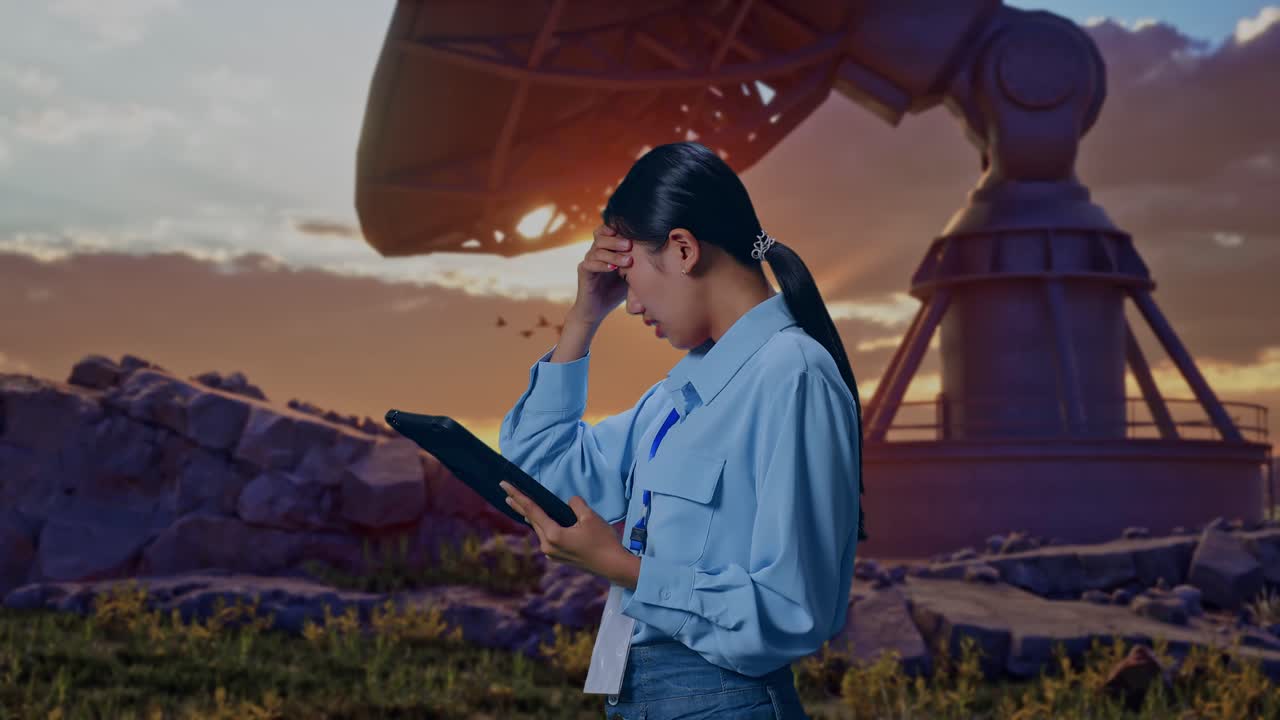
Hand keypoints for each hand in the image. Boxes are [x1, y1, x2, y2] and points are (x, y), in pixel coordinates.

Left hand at [499, 480, 630, 582]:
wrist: (613, 566)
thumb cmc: (603, 541)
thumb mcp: (590, 517)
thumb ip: (576, 505)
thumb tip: (569, 502)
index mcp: (553, 535)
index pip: (532, 510)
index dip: (518, 496)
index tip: (505, 485)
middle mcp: (548, 546)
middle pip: (531, 520)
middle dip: (519, 505)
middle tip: (506, 491)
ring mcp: (552, 553)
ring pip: (538, 529)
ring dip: (529, 515)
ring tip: (518, 504)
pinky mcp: (559, 556)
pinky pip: (545, 536)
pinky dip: (540, 525)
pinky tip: (538, 521)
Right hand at [571, 224, 632, 325]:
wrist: (597, 311)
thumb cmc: (616, 291)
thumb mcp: (630, 274)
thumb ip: (638, 262)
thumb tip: (660, 252)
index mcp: (607, 248)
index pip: (608, 230)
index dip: (617, 228)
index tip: (633, 233)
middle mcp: (596, 251)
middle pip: (601, 236)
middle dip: (616, 239)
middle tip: (630, 245)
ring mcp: (588, 260)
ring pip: (597, 250)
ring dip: (613, 254)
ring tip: (628, 261)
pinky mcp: (583, 272)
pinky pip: (590, 264)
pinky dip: (602, 265)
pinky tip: (613, 269)